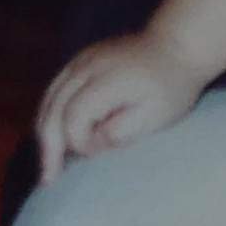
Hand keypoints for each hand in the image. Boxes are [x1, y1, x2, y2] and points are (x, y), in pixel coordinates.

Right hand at [35, 32, 203, 182]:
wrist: (179, 46)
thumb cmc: (172, 87)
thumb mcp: (156, 115)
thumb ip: (122, 130)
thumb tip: (92, 140)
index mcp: (110, 78)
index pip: (75, 115)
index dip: (79, 141)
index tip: (97, 154)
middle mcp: (90, 64)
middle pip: (54, 108)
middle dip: (50, 146)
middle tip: (49, 179)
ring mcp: (82, 59)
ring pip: (49, 100)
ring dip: (46, 132)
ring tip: (50, 164)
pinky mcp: (80, 59)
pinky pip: (55, 90)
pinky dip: (51, 115)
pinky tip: (55, 137)